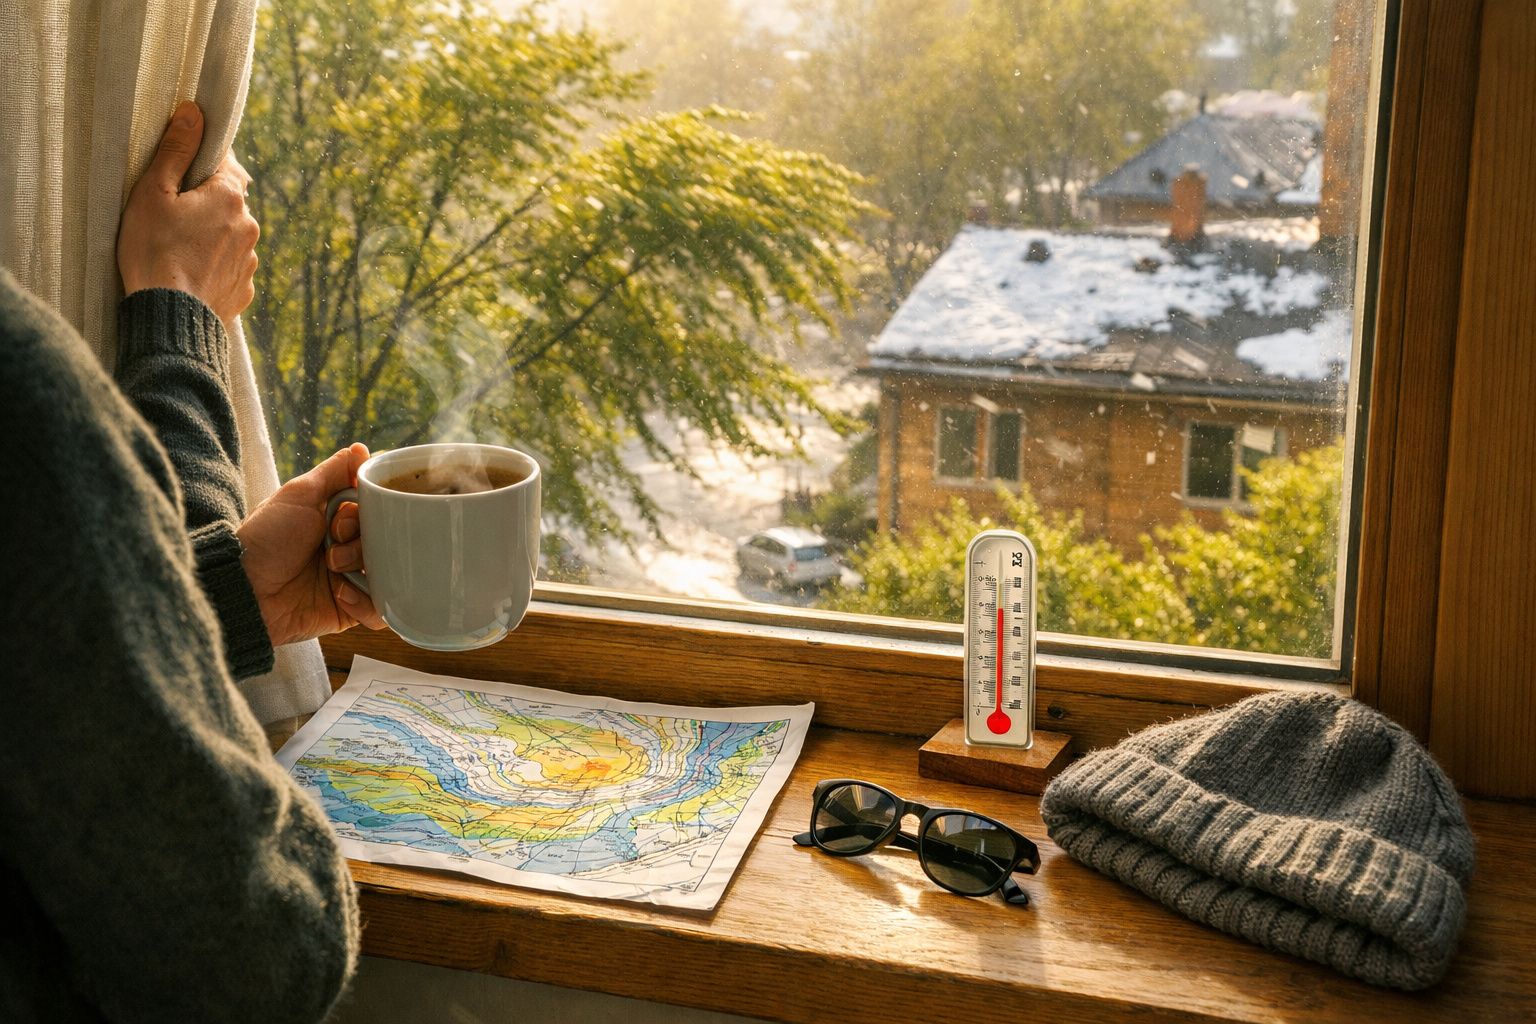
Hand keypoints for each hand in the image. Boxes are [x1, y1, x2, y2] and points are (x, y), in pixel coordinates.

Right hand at [117, 100, 259, 319]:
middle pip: (228, 200)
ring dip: (210, 234)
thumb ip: (175, 151)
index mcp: (231, 197)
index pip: (225, 162)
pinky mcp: (244, 288)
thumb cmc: (154, 252)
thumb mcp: (154, 193)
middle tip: (170, 214)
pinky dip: (213, 264)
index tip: (180, 171)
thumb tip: (193, 113)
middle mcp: (250, 227)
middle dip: (204, 201)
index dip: (201, 162)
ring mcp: (250, 260)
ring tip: (177, 248)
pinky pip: (229, 266)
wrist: (169, 318)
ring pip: (230, 234)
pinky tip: (188, 272)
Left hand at [237, 443, 386, 647]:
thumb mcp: (299, 495)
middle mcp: (349, 549)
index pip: (378, 512)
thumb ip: (333, 471)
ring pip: (390, 574)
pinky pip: (381, 610)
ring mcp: (352, 581)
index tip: (341, 520)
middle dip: (362, 545)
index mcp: (338, 521)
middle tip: (333, 550)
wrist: (246, 589)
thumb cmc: (266, 538)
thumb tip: (361, 448)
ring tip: (333, 574)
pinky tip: (339, 595)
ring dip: (363, 571)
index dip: (367, 515)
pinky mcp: (351, 611)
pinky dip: (364, 603)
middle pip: (387, 542)